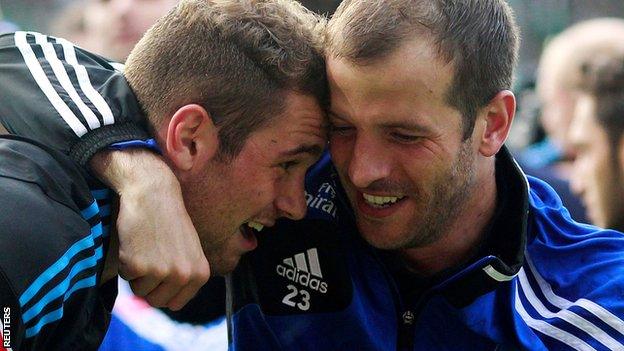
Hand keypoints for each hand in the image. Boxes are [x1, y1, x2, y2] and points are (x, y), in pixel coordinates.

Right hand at [90, 149, 210, 309]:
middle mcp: (184, 275)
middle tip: (151, 255)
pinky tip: (135, 241)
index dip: (163, 289)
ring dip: (136, 272)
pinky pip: (124, 277)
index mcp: (200, 274)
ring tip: (145, 246)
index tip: (161, 269)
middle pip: (156, 302)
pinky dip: (124, 262)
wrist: (153, 192)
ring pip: (139, 292)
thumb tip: (173, 303)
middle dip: (148, 283)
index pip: (175, 304)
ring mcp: (162, 271)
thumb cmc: (169, 220)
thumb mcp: (189, 250)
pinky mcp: (138, 265)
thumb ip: (185, 275)